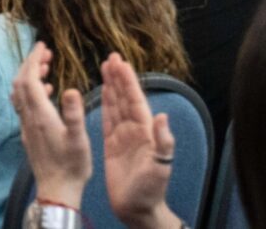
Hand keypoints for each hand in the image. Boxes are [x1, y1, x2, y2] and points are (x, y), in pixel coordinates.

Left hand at [11, 42, 91, 209]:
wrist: (57, 190)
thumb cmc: (71, 165)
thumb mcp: (78, 139)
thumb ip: (73, 113)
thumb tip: (69, 88)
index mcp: (40, 115)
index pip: (29, 80)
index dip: (32, 60)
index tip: (41, 45)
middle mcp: (29, 118)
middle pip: (21, 83)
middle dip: (29, 64)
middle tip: (45, 53)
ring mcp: (27, 126)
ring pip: (20, 94)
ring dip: (29, 77)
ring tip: (46, 67)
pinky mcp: (29, 133)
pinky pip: (24, 105)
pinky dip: (31, 91)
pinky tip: (47, 92)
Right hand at [101, 53, 180, 228]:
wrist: (137, 210)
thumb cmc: (151, 190)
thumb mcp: (160, 167)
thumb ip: (163, 142)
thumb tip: (162, 116)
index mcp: (146, 132)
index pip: (136, 101)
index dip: (128, 82)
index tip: (122, 63)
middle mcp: (135, 130)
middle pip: (125, 98)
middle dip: (119, 77)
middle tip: (112, 57)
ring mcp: (123, 136)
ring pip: (116, 105)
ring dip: (111, 86)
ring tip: (106, 67)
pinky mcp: (111, 145)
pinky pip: (107, 119)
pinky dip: (105, 104)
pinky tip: (102, 91)